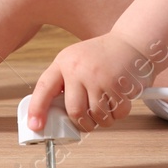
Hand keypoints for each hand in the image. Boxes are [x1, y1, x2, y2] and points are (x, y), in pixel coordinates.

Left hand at [28, 33, 152, 133]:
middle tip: (88, 122)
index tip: (35, 125)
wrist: (132, 42)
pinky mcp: (119, 85)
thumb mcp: (76, 60)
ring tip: (107, 106)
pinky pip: (117, 114)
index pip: (44, 88)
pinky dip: (119, 113)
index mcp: (64, 62)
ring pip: (97, 116)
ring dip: (103, 120)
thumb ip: (64, 83)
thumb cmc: (102, 56)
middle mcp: (79, 69)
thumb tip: (54, 115)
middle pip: (75, 111)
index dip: (37, 109)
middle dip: (83, 123)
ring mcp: (99, 77)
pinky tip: (119, 99)